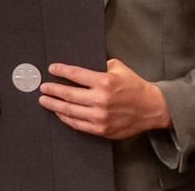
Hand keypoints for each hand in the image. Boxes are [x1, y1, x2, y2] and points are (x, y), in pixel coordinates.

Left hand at [37, 58, 171, 139]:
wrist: (151, 108)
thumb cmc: (135, 86)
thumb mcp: (120, 68)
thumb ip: (102, 65)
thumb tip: (84, 66)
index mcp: (105, 82)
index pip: (76, 75)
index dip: (61, 71)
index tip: (52, 69)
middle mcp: (101, 100)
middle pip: (69, 95)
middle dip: (53, 90)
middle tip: (43, 87)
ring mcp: (100, 117)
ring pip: (70, 111)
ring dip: (55, 105)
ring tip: (45, 101)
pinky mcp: (101, 129)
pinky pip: (78, 124)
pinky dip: (66, 118)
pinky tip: (59, 113)